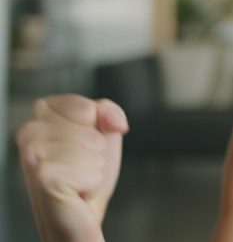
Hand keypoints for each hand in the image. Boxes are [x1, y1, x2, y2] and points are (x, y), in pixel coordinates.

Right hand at [16, 94, 129, 241]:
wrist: (78, 213)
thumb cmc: (86, 172)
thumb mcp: (103, 132)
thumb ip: (108, 111)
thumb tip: (115, 122)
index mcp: (41, 112)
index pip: (88, 106)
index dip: (98, 127)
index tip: (82, 145)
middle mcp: (29, 131)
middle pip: (92, 125)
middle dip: (97, 148)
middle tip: (78, 166)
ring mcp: (33, 154)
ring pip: (95, 147)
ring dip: (95, 167)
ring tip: (76, 178)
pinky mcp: (44, 178)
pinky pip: (93, 171)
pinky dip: (93, 183)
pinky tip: (75, 191)